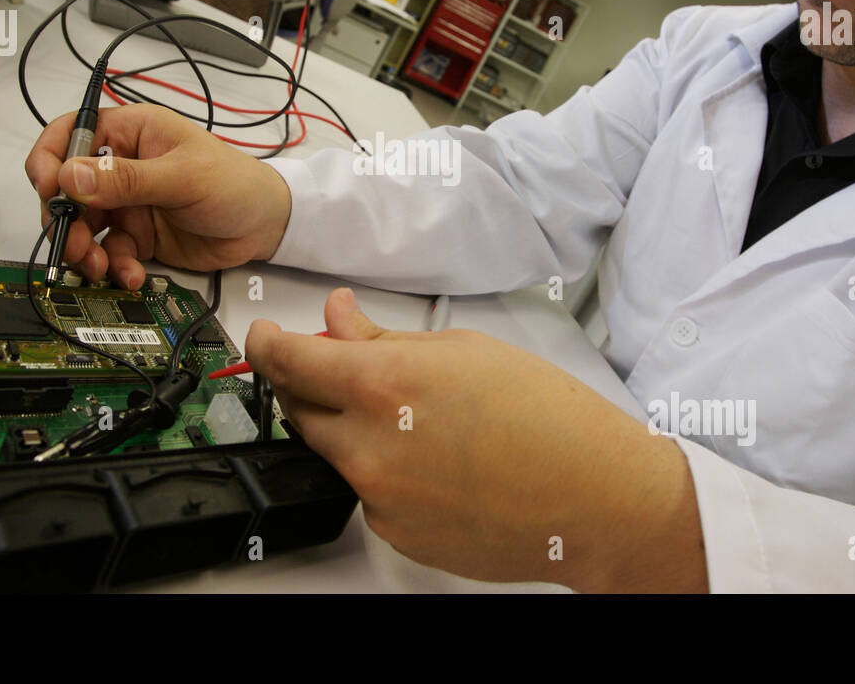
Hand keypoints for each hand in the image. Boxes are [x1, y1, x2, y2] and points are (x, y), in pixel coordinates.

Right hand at [24, 104, 292, 286]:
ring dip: (84, 248)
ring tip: (97, 265)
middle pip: (69, 188)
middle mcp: (123, 166)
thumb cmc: (236, 183)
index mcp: (132, 133)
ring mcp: (128, 202)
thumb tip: (72, 176)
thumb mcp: (182, 177)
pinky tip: (129, 274)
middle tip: (74, 242)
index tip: (48, 188)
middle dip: (66, 218)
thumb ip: (127, 179)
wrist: (268, 226)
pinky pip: (110, 252)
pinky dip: (113, 266)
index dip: (51, 158)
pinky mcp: (138, 235)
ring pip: (84, 225)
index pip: (71, 133)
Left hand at [246, 288, 709, 591]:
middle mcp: (369, 448)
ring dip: (349, 428)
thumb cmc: (547, 417)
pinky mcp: (395, 535)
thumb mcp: (464, 351)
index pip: (288, 361)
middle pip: (299, 410)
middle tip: (339, 367)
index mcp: (383, 386)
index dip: (264, 344)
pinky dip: (383, 469)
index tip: (260, 337)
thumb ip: (385, 338)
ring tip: (416, 417)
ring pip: (335, 453)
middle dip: (307, 384)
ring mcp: (379, 499)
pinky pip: (368, 492)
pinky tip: (435, 460)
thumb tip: (338, 319)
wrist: (594, 498)